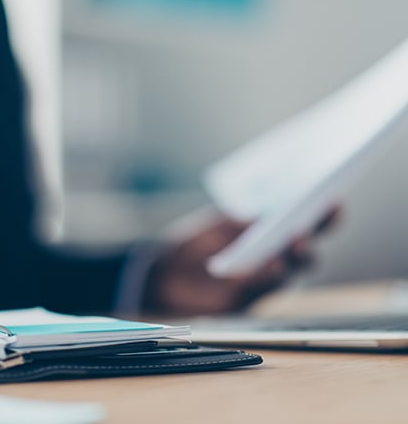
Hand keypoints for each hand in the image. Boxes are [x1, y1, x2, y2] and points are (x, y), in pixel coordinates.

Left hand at [145, 207, 340, 314]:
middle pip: (305, 249)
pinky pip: (263, 286)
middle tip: (308, 225)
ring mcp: (263, 280)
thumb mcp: (216, 226)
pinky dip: (268, 274)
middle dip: (312, 236)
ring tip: (294, 240)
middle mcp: (275, 258)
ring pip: (290, 270)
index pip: (306, 223)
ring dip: (295, 256)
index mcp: (272, 235)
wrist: (164, 273)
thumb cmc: (193, 244)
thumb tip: (264, 218)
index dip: (323, 214)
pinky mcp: (247, 299)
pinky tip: (270, 263)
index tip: (334, 199)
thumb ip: (241, 224)